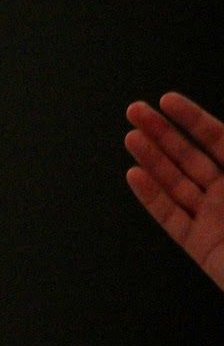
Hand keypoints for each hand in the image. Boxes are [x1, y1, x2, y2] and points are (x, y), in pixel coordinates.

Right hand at [126, 92, 223, 292]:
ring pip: (175, 183)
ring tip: (131, 138)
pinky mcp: (200, 245)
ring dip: (151, 159)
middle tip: (136, 112)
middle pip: (190, 157)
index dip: (192, 119)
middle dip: (162, 132)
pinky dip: (150, 197)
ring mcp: (214, 219)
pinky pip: (170, 217)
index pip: (218, 140)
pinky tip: (135, 176)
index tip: (167, 101)